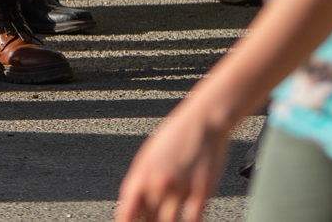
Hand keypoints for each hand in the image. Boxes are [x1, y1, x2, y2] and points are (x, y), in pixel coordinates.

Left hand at [113, 97, 236, 221]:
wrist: (204, 119)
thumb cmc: (176, 136)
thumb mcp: (149, 156)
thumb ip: (141, 183)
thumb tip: (136, 208)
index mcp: (141, 174)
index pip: (127, 212)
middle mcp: (158, 183)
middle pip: (149, 221)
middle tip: (156, 221)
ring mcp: (180, 188)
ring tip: (171, 220)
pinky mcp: (202, 191)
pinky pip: (192, 220)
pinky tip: (189, 221)